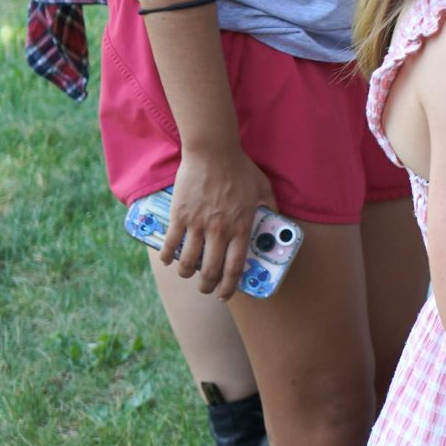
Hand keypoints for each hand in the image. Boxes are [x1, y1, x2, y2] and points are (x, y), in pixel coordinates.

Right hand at [163, 143, 276, 299]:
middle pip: (211, 270)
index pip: (235, 267)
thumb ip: (270, 205)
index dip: (229, 287)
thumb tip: (277, 218)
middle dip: (207, 286)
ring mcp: (198, 224)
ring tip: (187, 274)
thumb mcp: (263, 187)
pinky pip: (170, 244)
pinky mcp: (180, 216)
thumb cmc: (239, 167)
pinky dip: (168, 256)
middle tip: (205, 288)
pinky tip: (168, 260)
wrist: (213, 151)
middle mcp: (220, 230)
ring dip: (187, 273)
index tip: (225, 295)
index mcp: (241, 227)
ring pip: (188, 262)